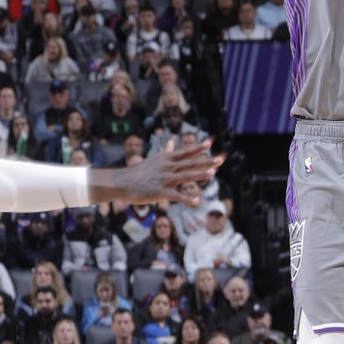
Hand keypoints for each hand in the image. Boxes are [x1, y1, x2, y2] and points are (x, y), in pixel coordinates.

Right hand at [97, 138, 221, 205]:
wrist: (122, 182)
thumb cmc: (139, 171)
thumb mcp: (154, 159)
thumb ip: (166, 152)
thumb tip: (171, 142)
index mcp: (166, 159)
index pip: (185, 152)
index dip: (198, 148)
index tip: (209, 144)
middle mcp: (168, 167)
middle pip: (190, 163)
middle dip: (206, 161)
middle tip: (220, 159)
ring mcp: (164, 179)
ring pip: (186, 176)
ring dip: (200, 175)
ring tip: (213, 174)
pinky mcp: (160, 192)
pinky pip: (176, 196)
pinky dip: (187, 199)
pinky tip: (198, 201)